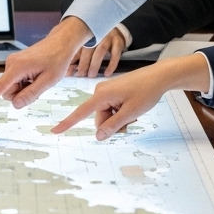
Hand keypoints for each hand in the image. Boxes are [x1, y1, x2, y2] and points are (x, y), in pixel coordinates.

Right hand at [0, 16, 91, 110]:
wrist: (60, 43)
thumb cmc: (57, 60)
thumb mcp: (48, 81)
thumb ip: (31, 94)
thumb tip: (15, 105)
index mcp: (18, 67)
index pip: (0, 87)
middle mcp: (11, 63)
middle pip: (7, 91)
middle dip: (20, 94)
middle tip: (37, 86)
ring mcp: (12, 62)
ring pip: (11, 87)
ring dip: (23, 88)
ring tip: (38, 79)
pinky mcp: (15, 63)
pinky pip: (15, 81)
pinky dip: (24, 83)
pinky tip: (35, 75)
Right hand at [52, 55, 210, 139]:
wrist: (158, 77)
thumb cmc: (145, 92)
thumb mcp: (130, 113)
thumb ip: (113, 125)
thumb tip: (97, 136)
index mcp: (101, 96)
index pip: (80, 113)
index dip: (67, 123)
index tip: (54, 131)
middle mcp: (100, 92)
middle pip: (99, 119)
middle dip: (113, 124)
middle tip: (131, 122)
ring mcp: (106, 92)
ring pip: (106, 116)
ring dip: (118, 120)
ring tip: (134, 114)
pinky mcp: (112, 92)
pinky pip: (111, 109)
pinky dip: (120, 113)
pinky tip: (132, 108)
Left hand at [68, 27, 126, 77]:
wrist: (117, 32)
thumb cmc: (98, 41)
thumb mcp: (87, 45)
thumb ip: (77, 56)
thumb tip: (68, 71)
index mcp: (86, 35)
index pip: (77, 47)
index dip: (72, 59)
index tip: (69, 71)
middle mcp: (96, 34)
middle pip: (88, 49)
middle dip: (83, 63)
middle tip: (81, 75)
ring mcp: (108, 37)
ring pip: (100, 51)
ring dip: (95, 64)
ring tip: (91, 75)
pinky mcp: (119, 42)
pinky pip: (115, 54)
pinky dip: (111, 65)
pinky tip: (107, 73)